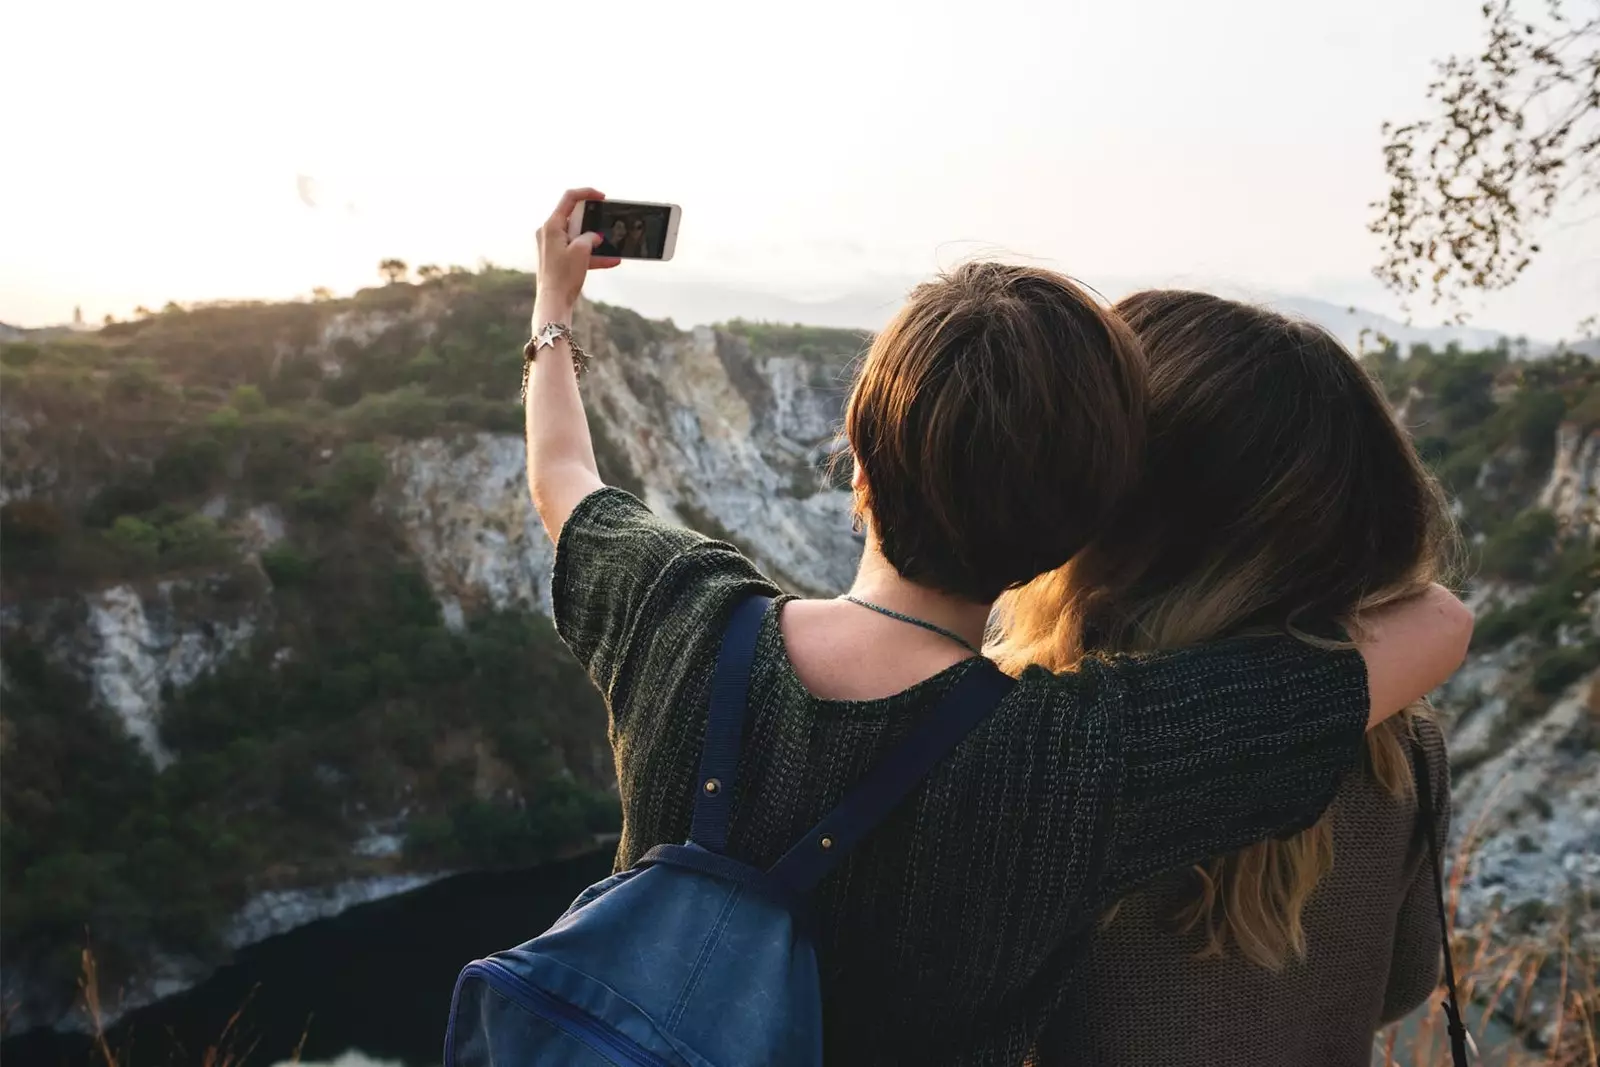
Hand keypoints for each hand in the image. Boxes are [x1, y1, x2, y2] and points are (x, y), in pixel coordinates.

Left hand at [535, 187, 621, 320]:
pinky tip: (611, 260)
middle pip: (574, 217)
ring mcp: (552, 246)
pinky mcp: (557, 258)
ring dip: (595, 240)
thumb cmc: (563, 275)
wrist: (553, 302)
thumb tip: (594, 237)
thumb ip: (590, 237)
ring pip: (577, 235)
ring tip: (611, 243)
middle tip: (606, 221)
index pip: (569, 198)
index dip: (587, 193)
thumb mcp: (582, 251)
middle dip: (593, 220)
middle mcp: (549, 233)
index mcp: (552, 225)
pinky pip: (577, 251)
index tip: (602, 198)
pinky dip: (591, 254)